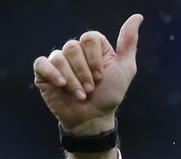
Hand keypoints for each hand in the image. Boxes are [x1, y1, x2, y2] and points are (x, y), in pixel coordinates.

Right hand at [33, 14, 142, 134]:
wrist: (93, 118)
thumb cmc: (110, 94)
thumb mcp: (125, 69)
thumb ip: (129, 42)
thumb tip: (137, 16)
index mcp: (93, 47)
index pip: (89, 38)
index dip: (95, 59)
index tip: (101, 76)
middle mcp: (75, 51)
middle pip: (73, 47)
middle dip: (85, 72)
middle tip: (91, 88)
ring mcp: (58, 61)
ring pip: (60, 57)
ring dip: (74, 80)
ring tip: (81, 95)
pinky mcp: (44, 72)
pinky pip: (42, 63)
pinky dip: (54, 75)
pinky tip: (62, 86)